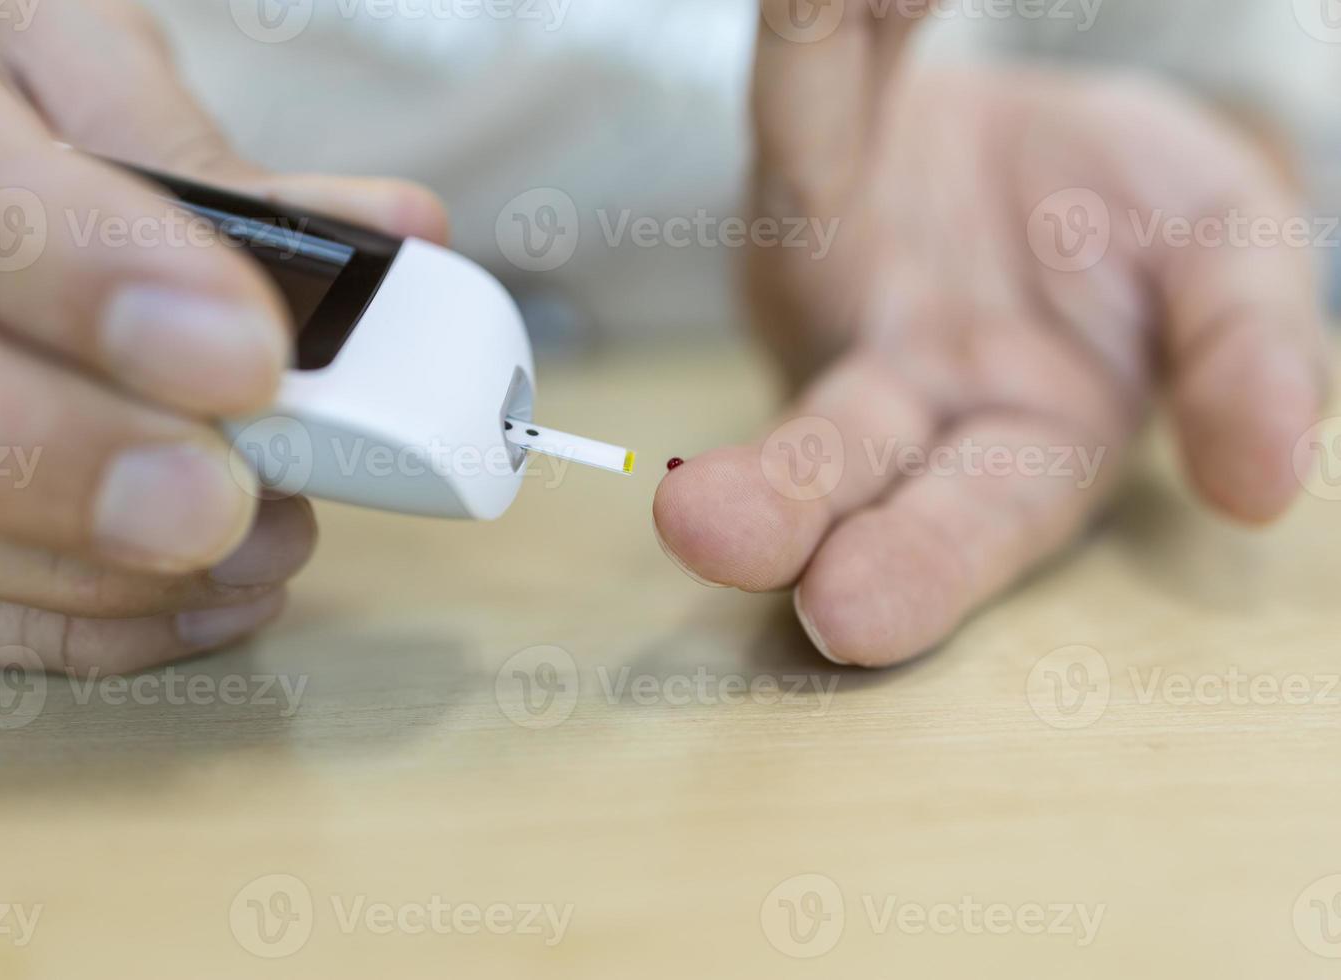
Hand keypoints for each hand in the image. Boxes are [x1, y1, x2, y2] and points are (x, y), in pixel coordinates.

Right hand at [0, 0, 445, 672]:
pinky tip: (194, 600)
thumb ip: (195, 156)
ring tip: (258, 546)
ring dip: (97, 570)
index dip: (96, 282)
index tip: (244, 355)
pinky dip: (68, 623)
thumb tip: (385, 233)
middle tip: (230, 502)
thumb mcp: (63, 50)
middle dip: (76, 461)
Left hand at [653, 5, 1329, 666]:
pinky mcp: (799, 186)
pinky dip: (826, 44)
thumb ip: (1243, 358)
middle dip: (783, 502)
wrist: (1055, 156)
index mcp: (1025, 440)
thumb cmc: (1140, 240)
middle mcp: (906, 390)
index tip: (851, 614)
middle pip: (839, 456)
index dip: (923, 569)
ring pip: (767, 280)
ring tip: (678, 432)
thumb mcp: (1224, 278)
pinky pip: (811, 106)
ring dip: (728, 346)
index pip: (973, 518)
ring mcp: (833, 289)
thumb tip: (1265, 479)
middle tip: (712, 533)